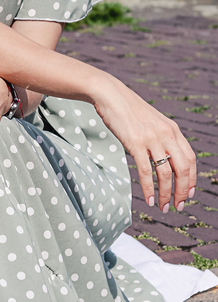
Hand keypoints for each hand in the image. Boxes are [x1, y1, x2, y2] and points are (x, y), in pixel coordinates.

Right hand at [93, 78, 195, 211]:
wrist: (111, 95)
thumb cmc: (128, 110)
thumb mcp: (152, 122)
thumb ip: (162, 137)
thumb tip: (165, 156)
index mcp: (173, 130)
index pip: (191, 159)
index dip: (191, 179)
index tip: (187, 193)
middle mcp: (167, 134)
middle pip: (183, 169)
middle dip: (181, 191)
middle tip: (177, 205)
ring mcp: (152, 139)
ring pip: (166, 173)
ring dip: (166, 194)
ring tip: (163, 206)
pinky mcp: (135, 143)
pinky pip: (146, 171)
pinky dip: (149, 188)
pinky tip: (149, 199)